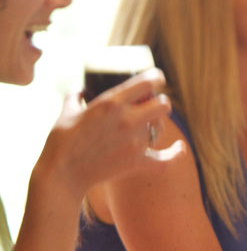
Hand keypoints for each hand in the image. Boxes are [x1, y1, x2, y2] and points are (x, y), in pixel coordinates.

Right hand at [39, 69, 182, 199]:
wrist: (62, 173)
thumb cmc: (61, 140)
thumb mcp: (66, 111)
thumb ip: (76, 96)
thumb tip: (81, 90)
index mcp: (111, 103)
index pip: (147, 82)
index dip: (157, 77)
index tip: (158, 78)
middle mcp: (127, 120)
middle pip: (163, 105)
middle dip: (161, 103)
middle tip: (153, 106)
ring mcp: (135, 142)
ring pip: (160, 128)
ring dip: (156, 125)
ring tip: (147, 126)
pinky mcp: (137, 162)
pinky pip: (165, 159)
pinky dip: (175, 154)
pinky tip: (180, 148)